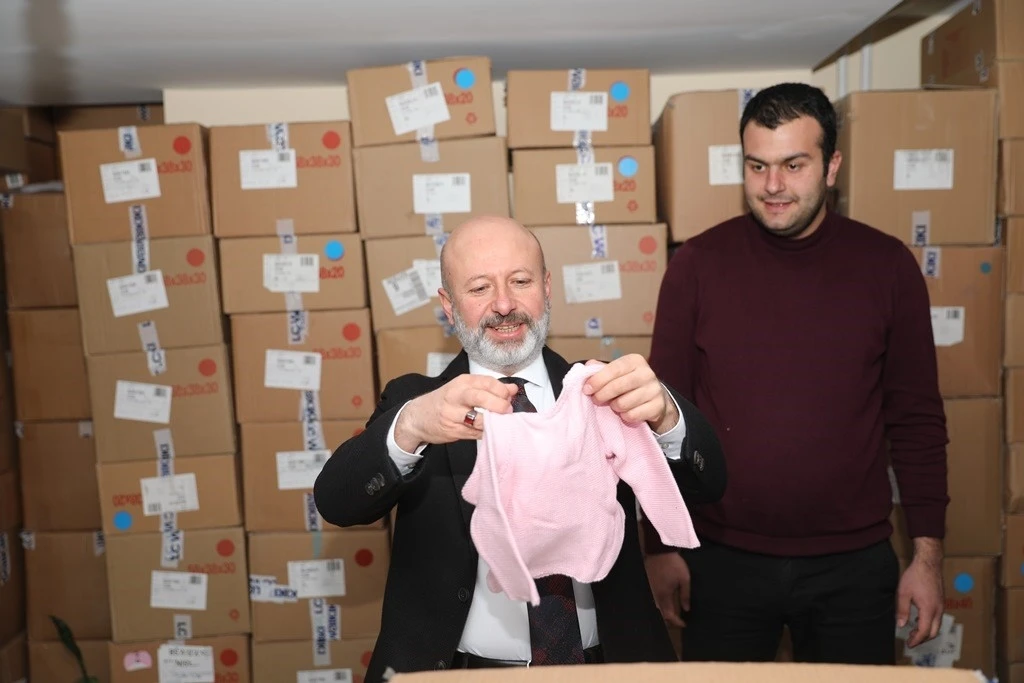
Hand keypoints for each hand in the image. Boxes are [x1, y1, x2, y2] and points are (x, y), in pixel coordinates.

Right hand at [394, 375, 517, 449]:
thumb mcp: (465, 388)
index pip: (486, 382)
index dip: (502, 390)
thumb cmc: (445, 400)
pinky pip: (476, 433)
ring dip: (494, 422)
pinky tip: (489, 430)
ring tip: (499, 422)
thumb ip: (490, 388)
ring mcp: (453, 415)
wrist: (417, 417)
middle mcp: (456, 397)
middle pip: (481, 398)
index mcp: (462, 383)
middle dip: (498, 404)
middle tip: (507, 410)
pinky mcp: (453, 431)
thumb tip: (513, 389)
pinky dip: (486, 432)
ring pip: (479, 420)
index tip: (509, 397)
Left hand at [583, 354, 677, 432]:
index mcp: (635, 361)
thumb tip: (587, 367)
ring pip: (623, 403)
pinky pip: (632, 415)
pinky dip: (625, 416)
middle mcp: (647, 373)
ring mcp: (654, 390)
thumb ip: (600, 369)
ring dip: (614, 406)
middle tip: (596, 399)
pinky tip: (626, 412)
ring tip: (614, 404)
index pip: (614, 369)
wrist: (654, 397)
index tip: (586, 389)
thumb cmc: (628, 383)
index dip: (598, 380)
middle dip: (602, 395)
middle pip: (618, 387)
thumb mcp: (616, 372)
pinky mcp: (658, 406)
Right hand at [644, 552, 689, 627]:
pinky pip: (655, 598)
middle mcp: (655, 594)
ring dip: (665, 611)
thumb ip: (685, 595)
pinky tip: (667, 600)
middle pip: (661, 612)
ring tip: (674, 612)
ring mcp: (651, 588)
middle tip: (679, 621)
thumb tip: (686, 609)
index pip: (668, 615)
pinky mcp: (650, 582)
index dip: (676, 622)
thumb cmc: (674, 565)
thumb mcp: (684, 579)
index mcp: (664, 595)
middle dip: (670, 619)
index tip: (684, 624)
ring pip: (658, 605)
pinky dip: (662, 603)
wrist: (659, 550)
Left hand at [897, 554, 943, 647]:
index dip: (916, 640)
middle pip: (933, 632)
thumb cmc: (915, 576)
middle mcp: (938, 610)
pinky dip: (929, 623)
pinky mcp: (941, 601)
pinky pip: (937, 618)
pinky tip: (919, 619)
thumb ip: (902, 610)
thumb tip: (900, 625)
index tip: (909, 644)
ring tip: (913, 631)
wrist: (928, 563)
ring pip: (936, 625)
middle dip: (922, 639)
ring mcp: (941, 605)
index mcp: (929, 609)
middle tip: (911, 640)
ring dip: (926, 631)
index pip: (924, 632)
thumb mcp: (903, 593)